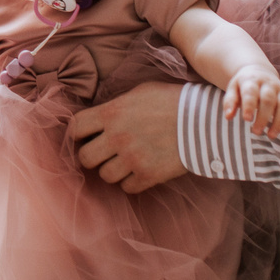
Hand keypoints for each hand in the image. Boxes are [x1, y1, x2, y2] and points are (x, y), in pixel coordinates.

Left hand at [68, 86, 189, 192]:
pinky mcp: (148, 175)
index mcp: (111, 113)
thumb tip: (100, 116)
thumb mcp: (139, 92)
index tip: (83, 136)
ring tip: (124, 162)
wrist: (203, 121)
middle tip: (102, 152)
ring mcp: (132, 158)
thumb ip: (116, 105)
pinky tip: (139, 171)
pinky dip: (131, 181)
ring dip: (112, 170)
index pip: (76, 127)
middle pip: (85, 158)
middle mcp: (117, 137)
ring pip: (105, 175)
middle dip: (92, 155)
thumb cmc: (171, 101)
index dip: (77, 133)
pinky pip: (127, 187)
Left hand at [224, 72, 279, 138]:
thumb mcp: (233, 89)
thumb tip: (228, 116)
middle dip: (263, 117)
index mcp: (252, 80)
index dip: (249, 105)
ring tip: (271, 135)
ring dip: (279, 121)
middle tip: (256, 132)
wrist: (259, 72)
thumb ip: (230, 102)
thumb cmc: (243, 86)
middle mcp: (269, 84)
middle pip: (269, 100)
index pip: (251, 92)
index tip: (246, 119)